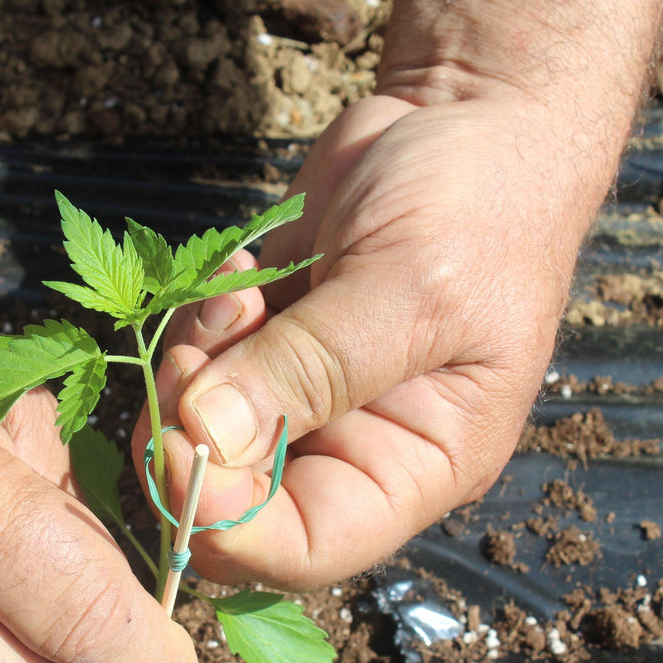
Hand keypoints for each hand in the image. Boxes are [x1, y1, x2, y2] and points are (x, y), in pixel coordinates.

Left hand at [138, 90, 615, 588]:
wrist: (470, 113)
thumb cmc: (481, 205)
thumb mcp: (408, 287)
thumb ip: (311, 367)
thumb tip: (206, 439)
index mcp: (416, 464)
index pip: (307, 548)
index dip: (229, 523)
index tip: (181, 446)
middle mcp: (356, 445)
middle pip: (236, 499)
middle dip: (194, 433)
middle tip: (195, 353)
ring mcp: (305, 393)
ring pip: (202, 429)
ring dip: (194, 364)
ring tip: (236, 292)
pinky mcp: (269, 340)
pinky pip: (200, 364)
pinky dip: (197, 325)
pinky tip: (239, 272)